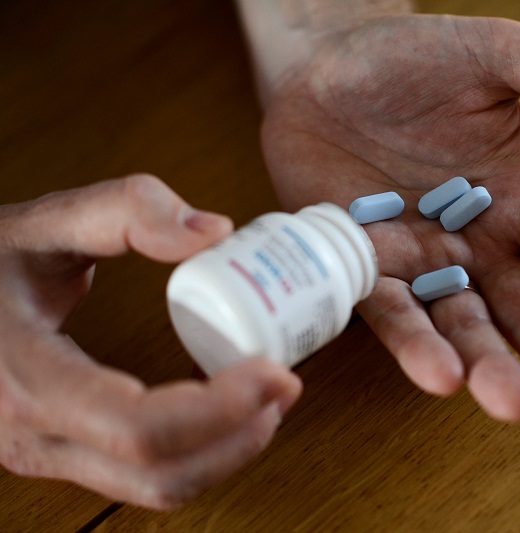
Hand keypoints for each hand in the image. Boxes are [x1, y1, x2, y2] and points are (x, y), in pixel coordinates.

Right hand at [0, 175, 301, 508]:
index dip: (219, 410)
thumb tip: (216, 231)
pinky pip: (143, 476)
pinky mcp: (66, 453)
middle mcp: (34, 438)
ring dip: (226, 453)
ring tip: (270, 401)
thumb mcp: (45, 223)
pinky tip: (231, 412)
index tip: (276, 371)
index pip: (138, 428)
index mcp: (26, 382)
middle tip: (287, 384)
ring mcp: (48, 455)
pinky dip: (200, 452)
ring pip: (154, 489)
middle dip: (237, 437)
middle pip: (157, 474)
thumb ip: (127, 210)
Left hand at [251, 13, 519, 419]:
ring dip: (487, 364)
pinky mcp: (366, 268)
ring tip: (511, 402)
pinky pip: (391, 311)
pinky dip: (413, 343)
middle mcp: (479, 241)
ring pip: (464, 324)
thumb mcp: (496, 53)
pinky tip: (438, 375)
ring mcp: (423, 261)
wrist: (323, 67)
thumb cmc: (413, 57)